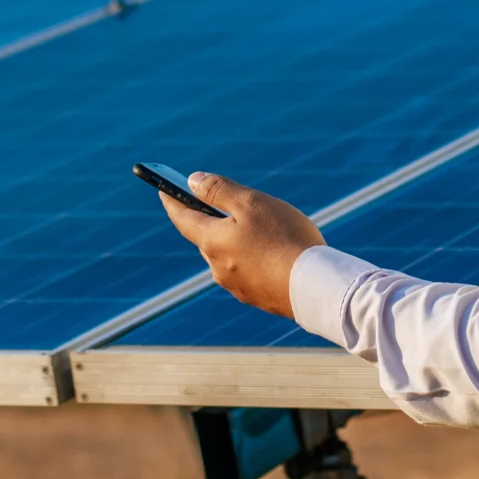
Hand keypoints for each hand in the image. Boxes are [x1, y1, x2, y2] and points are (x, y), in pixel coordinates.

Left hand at [158, 172, 325, 318]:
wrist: (316, 287)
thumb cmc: (285, 238)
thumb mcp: (252, 203)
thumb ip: (219, 190)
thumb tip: (192, 181)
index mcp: (212, 241)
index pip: (182, 217)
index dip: (171, 200)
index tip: (162, 188)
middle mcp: (218, 267)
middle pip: (205, 237)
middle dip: (209, 219)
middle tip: (216, 201)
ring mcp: (237, 285)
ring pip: (228, 255)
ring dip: (234, 239)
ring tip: (256, 226)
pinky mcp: (257, 297)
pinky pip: (247, 271)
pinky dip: (252, 257)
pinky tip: (272, 252)